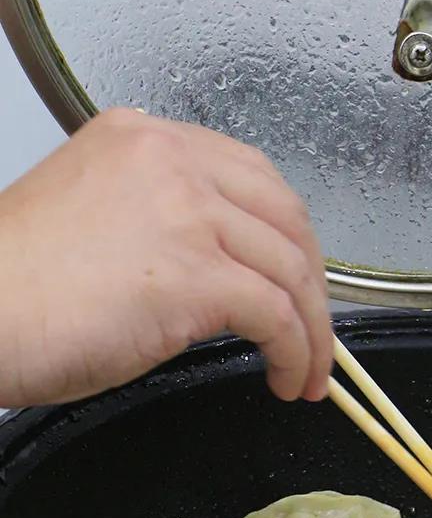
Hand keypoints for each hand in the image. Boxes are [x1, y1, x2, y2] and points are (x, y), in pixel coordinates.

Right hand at [0, 110, 334, 407]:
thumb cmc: (15, 285)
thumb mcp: (91, 218)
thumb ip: (155, 220)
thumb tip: (213, 270)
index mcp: (142, 139)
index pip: (249, 175)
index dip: (285, 234)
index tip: (295, 277)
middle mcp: (170, 161)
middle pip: (285, 216)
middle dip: (312, 282)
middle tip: (315, 330)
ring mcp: (187, 213)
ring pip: (292, 268)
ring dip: (313, 329)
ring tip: (308, 372)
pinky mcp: (195, 273)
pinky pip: (278, 315)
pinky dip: (296, 352)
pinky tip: (287, 379)